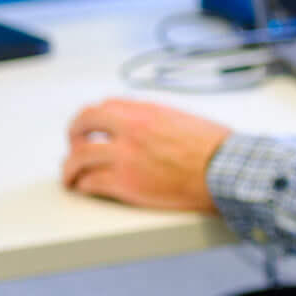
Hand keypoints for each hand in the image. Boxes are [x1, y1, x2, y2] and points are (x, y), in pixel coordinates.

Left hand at [62, 98, 229, 211]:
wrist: (226, 171)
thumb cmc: (217, 148)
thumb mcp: (185, 120)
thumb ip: (158, 120)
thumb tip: (147, 127)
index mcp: (148, 112)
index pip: (106, 106)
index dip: (94, 117)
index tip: (93, 127)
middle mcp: (131, 130)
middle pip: (83, 125)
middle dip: (73, 135)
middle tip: (73, 146)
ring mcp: (125, 157)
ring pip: (78, 158)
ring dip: (70, 168)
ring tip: (70, 176)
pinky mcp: (125, 184)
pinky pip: (90, 183)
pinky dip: (83, 186)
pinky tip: (85, 188)